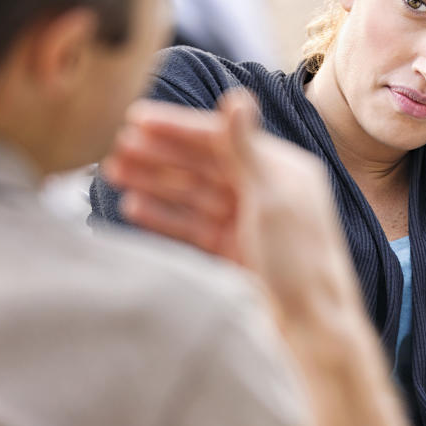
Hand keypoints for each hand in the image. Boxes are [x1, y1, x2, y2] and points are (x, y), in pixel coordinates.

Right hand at [102, 90, 360, 314]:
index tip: (135, 118)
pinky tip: (134, 207)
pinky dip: (164, 216)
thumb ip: (246, 149)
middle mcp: (266, 191)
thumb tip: (236, 97)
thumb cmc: (301, 260)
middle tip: (115, 147)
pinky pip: (193, 226)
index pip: (223, 139)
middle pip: (204, 165)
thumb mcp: (272, 199)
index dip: (179, 129)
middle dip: (160, 155)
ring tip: (114, 171)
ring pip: (194, 194)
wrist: (312, 328)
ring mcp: (248, 222)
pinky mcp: (234, 251)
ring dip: (155, 182)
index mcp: (283, 170)